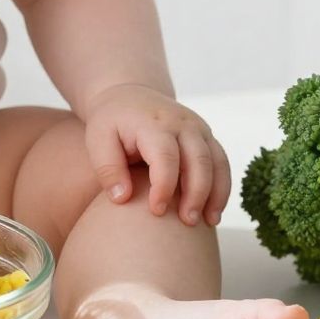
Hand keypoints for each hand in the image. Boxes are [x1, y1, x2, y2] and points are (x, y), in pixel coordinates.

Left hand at [84, 84, 230, 226]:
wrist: (129, 96)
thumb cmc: (111, 123)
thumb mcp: (97, 140)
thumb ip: (107, 168)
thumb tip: (122, 199)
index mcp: (153, 123)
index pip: (166, 156)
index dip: (164, 186)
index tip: (156, 212)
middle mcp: (182, 123)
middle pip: (199, 160)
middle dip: (196, 193)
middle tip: (187, 222)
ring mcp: (198, 129)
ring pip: (217, 162)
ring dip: (216, 193)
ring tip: (207, 222)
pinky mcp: (206, 137)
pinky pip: (221, 163)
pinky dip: (222, 188)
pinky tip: (212, 212)